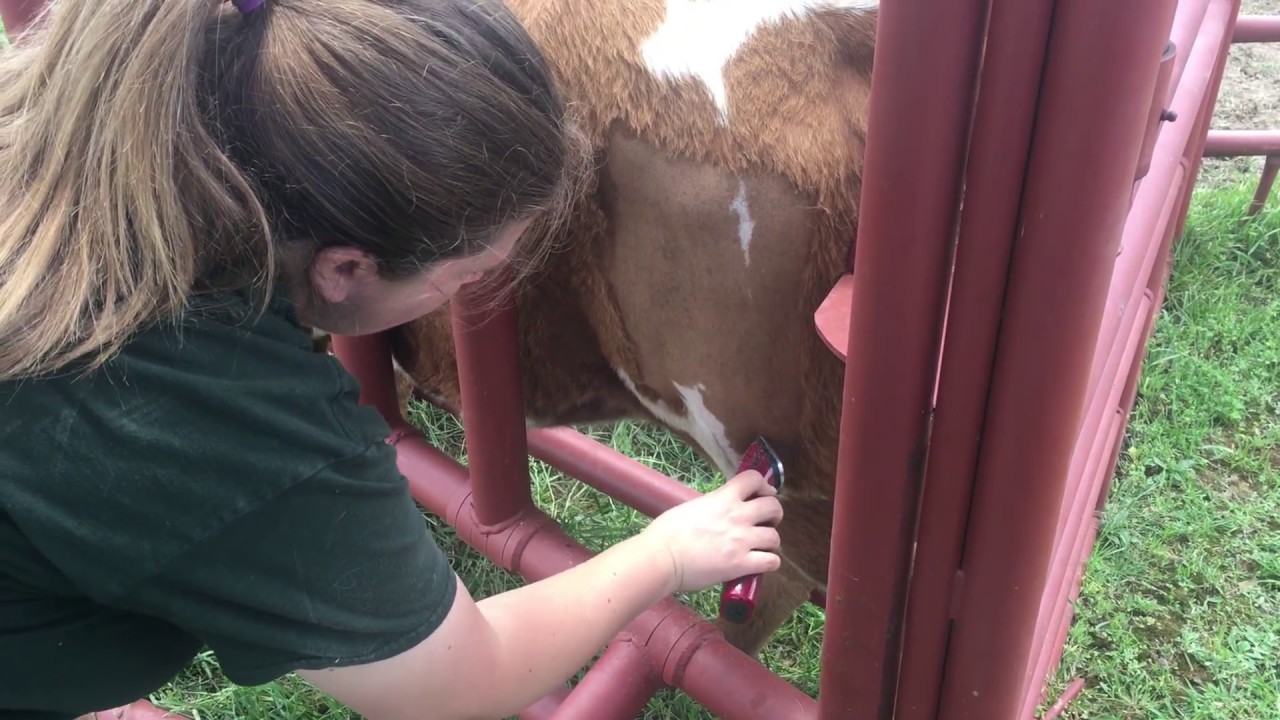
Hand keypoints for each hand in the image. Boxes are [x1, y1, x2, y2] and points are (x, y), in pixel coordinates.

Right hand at [640, 470, 783, 593]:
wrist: (662, 557)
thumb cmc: (667, 532)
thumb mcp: (691, 507)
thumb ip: (711, 505)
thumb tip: (717, 510)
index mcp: (723, 498)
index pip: (754, 479)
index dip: (764, 485)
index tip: (763, 494)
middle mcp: (737, 516)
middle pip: (773, 507)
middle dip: (774, 514)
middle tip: (766, 522)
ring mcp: (742, 541)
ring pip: (775, 537)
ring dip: (770, 541)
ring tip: (761, 546)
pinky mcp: (741, 564)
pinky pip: (771, 562)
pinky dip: (770, 562)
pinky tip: (761, 563)